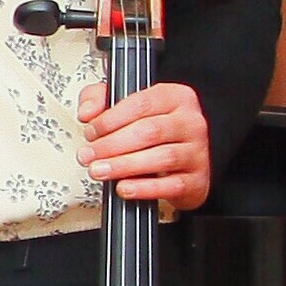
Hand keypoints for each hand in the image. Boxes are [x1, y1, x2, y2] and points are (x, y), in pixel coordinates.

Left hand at [77, 79, 211, 210]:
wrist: (181, 162)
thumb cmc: (150, 132)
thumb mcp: (122, 105)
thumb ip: (98, 99)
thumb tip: (87, 112)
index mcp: (174, 97)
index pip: (141, 104)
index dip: (110, 120)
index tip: (90, 132)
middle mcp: (190, 122)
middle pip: (149, 131)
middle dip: (111, 145)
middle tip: (88, 155)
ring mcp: (197, 152)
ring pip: (162, 157)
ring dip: (123, 166)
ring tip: (99, 170)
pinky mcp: (197, 180)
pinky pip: (172, 185)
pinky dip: (144, 188)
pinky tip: (124, 187)